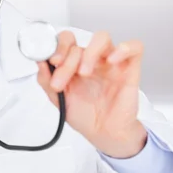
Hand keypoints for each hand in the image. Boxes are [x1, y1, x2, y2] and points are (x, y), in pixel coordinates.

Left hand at [37, 30, 147, 157]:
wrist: (104, 134)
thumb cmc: (85, 116)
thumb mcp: (58, 100)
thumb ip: (46, 81)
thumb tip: (39, 61)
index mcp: (74, 64)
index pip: (64, 42)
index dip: (55, 47)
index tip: (50, 61)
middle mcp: (91, 60)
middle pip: (78, 43)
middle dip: (66, 60)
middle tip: (61, 81)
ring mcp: (110, 63)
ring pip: (102, 38)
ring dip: (89, 53)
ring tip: (84, 73)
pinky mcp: (129, 69)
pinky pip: (134, 47)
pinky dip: (123, 49)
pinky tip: (111, 62)